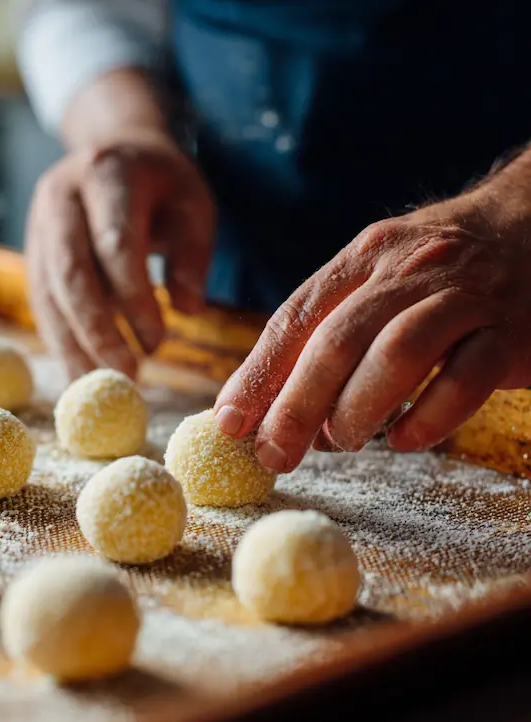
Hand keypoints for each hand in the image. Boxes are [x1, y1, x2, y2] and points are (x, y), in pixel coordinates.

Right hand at [25, 130, 214, 378]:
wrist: (112, 150)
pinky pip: (40, 302)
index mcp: (106, 173)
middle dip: (97, 331)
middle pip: (71, 273)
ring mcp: (38, 223)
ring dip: (73, 345)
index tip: (158, 342)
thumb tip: (187, 310)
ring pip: (47, 293)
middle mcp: (60, 196)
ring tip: (99, 388)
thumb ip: (194, 256)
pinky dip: (60, 340)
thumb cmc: (161, 184)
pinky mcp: (31, 251)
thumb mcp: (193, 205)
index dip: (136, 300)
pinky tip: (79, 371)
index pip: (116, 245)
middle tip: (125, 375)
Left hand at [214, 169, 530, 472]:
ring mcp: (463, 298)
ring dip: (358, 407)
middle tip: (274, 453)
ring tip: (341, 442)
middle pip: (338, 340)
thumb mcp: (374, 280)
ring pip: (398, 352)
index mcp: (361, 259)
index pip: (295, 318)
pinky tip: (406, 441)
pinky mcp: (512, 331)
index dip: (257, 374)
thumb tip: (273, 407)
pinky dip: (430, 416)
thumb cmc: (435, 272)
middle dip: (296, 404)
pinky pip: (466, 378)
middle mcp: (407, 271)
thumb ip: (326, 333)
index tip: (230, 422)